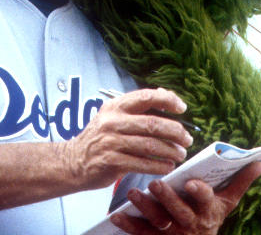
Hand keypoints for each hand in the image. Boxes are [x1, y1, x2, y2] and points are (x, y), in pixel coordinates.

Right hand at [59, 88, 193, 188]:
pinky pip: (142, 163)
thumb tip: (166, 95)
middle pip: (152, 124)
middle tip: (187, 139)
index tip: (181, 108)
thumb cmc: (100, 138)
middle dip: (175, 131)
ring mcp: (111, 141)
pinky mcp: (111, 161)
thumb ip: (137, 108)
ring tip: (180, 154)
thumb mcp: (113, 116)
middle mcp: (112, 121)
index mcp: (115, 106)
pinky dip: (158, 165)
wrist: (73, 161)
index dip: (167, 100)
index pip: (146, 97)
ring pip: (150, 145)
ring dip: (170, 151)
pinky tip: (167, 166)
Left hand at [110, 161, 260, 234]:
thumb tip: (259, 161)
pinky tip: (118, 214)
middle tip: (154, 183)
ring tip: (132, 193)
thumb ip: (240, 181)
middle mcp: (191, 224)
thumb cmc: (211, 216)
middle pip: (179, 212)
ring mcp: (173, 234)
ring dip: (145, 208)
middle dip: (167, 198)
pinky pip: (142, 233)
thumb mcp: (227, 202)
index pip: (206, 200)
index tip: (191, 183)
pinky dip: (129, 225)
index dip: (199, 193)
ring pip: (159, 222)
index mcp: (209, 211)